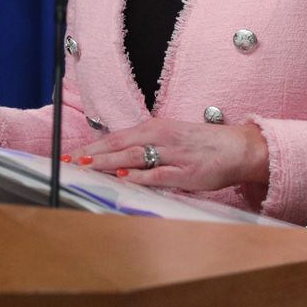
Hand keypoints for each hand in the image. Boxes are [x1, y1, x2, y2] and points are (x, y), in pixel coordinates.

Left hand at [76, 117, 268, 192]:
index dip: (92, 145)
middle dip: (92, 153)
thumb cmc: (203, 144)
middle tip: (68, 161)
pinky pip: (159, 174)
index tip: (70, 153)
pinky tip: (125, 179)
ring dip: (108, 162)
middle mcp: (161, 137)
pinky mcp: (186, 172)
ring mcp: (173, 155)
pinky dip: (141, 176)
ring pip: (135, 156)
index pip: (117, 136)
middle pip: (120, 144)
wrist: (238, 148)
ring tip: (86, 166)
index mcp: (156, 128)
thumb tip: (119, 158)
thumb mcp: (171, 138)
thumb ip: (147, 146)